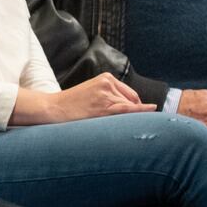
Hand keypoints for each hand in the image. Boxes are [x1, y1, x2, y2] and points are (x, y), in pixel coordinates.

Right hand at [41, 73, 155, 122]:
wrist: (55, 108)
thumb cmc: (72, 104)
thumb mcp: (92, 92)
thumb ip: (109, 95)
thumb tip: (132, 108)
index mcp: (105, 78)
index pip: (130, 94)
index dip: (137, 107)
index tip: (142, 115)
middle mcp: (108, 83)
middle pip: (133, 101)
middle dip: (135, 113)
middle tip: (128, 126)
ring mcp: (106, 94)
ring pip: (130, 107)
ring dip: (132, 118)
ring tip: (117, 128)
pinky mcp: (104, 106)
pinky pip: (128, 109)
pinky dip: (141, 110)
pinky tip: (152, 109)